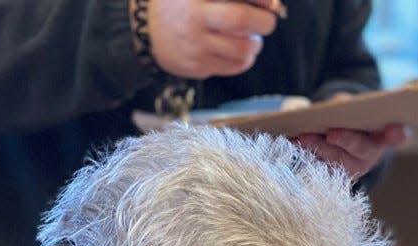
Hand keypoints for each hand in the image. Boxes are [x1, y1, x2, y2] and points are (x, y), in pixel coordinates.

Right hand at [145, 0, 277, 79]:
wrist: (145, 28)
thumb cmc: (181, 2)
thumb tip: (272, 3)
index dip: (261, 0)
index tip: (272, 4)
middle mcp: (194, 16)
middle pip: (241, 19)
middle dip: (264, 22)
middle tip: (268, 22)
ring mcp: (195, 44)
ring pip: (241, 49)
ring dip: (255, 44)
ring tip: (253, 39)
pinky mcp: (197, 65)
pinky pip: (233, 66)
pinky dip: (245, 59)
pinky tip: (241, 52)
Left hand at [293, 117, 408, 181]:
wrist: (340, 135)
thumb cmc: (351, 117)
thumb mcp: (352, 106)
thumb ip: (347, 106)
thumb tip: (335, 107)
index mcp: (383, 136)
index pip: (397, 137)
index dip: (397, 135)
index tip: (394, 130)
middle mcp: (371, 155)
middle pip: (360, 148)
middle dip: (345, 140)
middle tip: (332, 133)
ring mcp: (353, 168)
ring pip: (337, 160)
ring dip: (318, 148)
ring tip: (302, 138)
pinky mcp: (334, 176)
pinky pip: (320, 167)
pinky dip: (305, 154)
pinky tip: (292, 143)